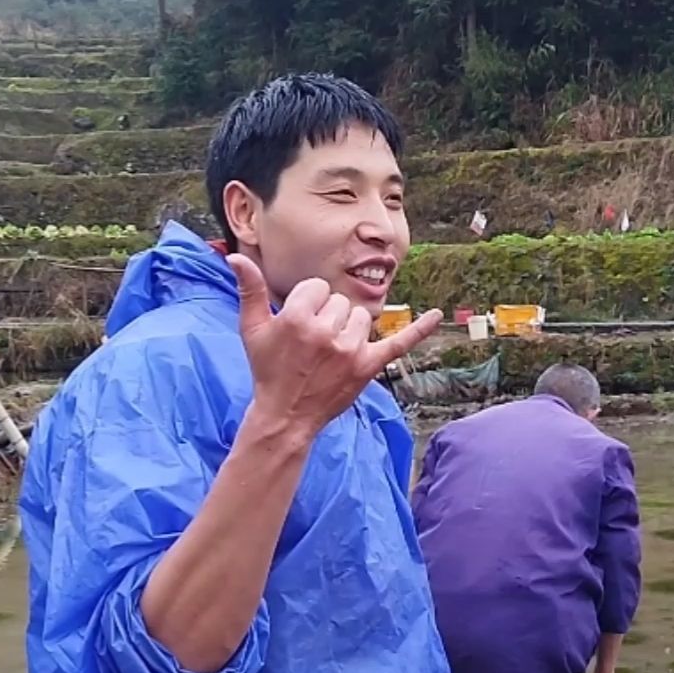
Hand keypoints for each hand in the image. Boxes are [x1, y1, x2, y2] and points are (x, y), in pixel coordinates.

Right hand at [231, 255, 440, 432]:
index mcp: (297, 318)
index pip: (316, 289)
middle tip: (313, 345)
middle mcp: (325, 332)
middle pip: (340, 302)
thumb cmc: (268, 369)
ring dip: (349, 329)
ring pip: (361, 317)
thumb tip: (235, 257)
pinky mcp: (368, 366)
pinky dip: (419, 329)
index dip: (307, 304)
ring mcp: (349, 350)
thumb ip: (249, 290)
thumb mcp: (252, 329)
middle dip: (328, 318)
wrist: (285, 415)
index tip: (298, 327)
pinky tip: (438, 314)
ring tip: (331, 352)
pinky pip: (399, 342)